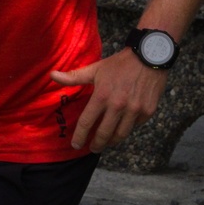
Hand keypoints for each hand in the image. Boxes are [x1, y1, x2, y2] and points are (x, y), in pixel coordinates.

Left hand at [50, 46, 168, 151]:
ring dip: (112, 142)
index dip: (80, 136)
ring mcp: (135, 110)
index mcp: (102, 96)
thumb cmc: (120, 64)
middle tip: (92, 148)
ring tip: (106, 143)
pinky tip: (122, 127)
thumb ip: (74, 76)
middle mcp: (118, 106)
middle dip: (96, 144)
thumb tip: (52, 75)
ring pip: (121, 134)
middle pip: (104, 134)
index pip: (87, 122)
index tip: (76, 144)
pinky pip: (135, 126)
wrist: (151, 56)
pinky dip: (127, 128)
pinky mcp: (148, 111)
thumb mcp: (95, 69)